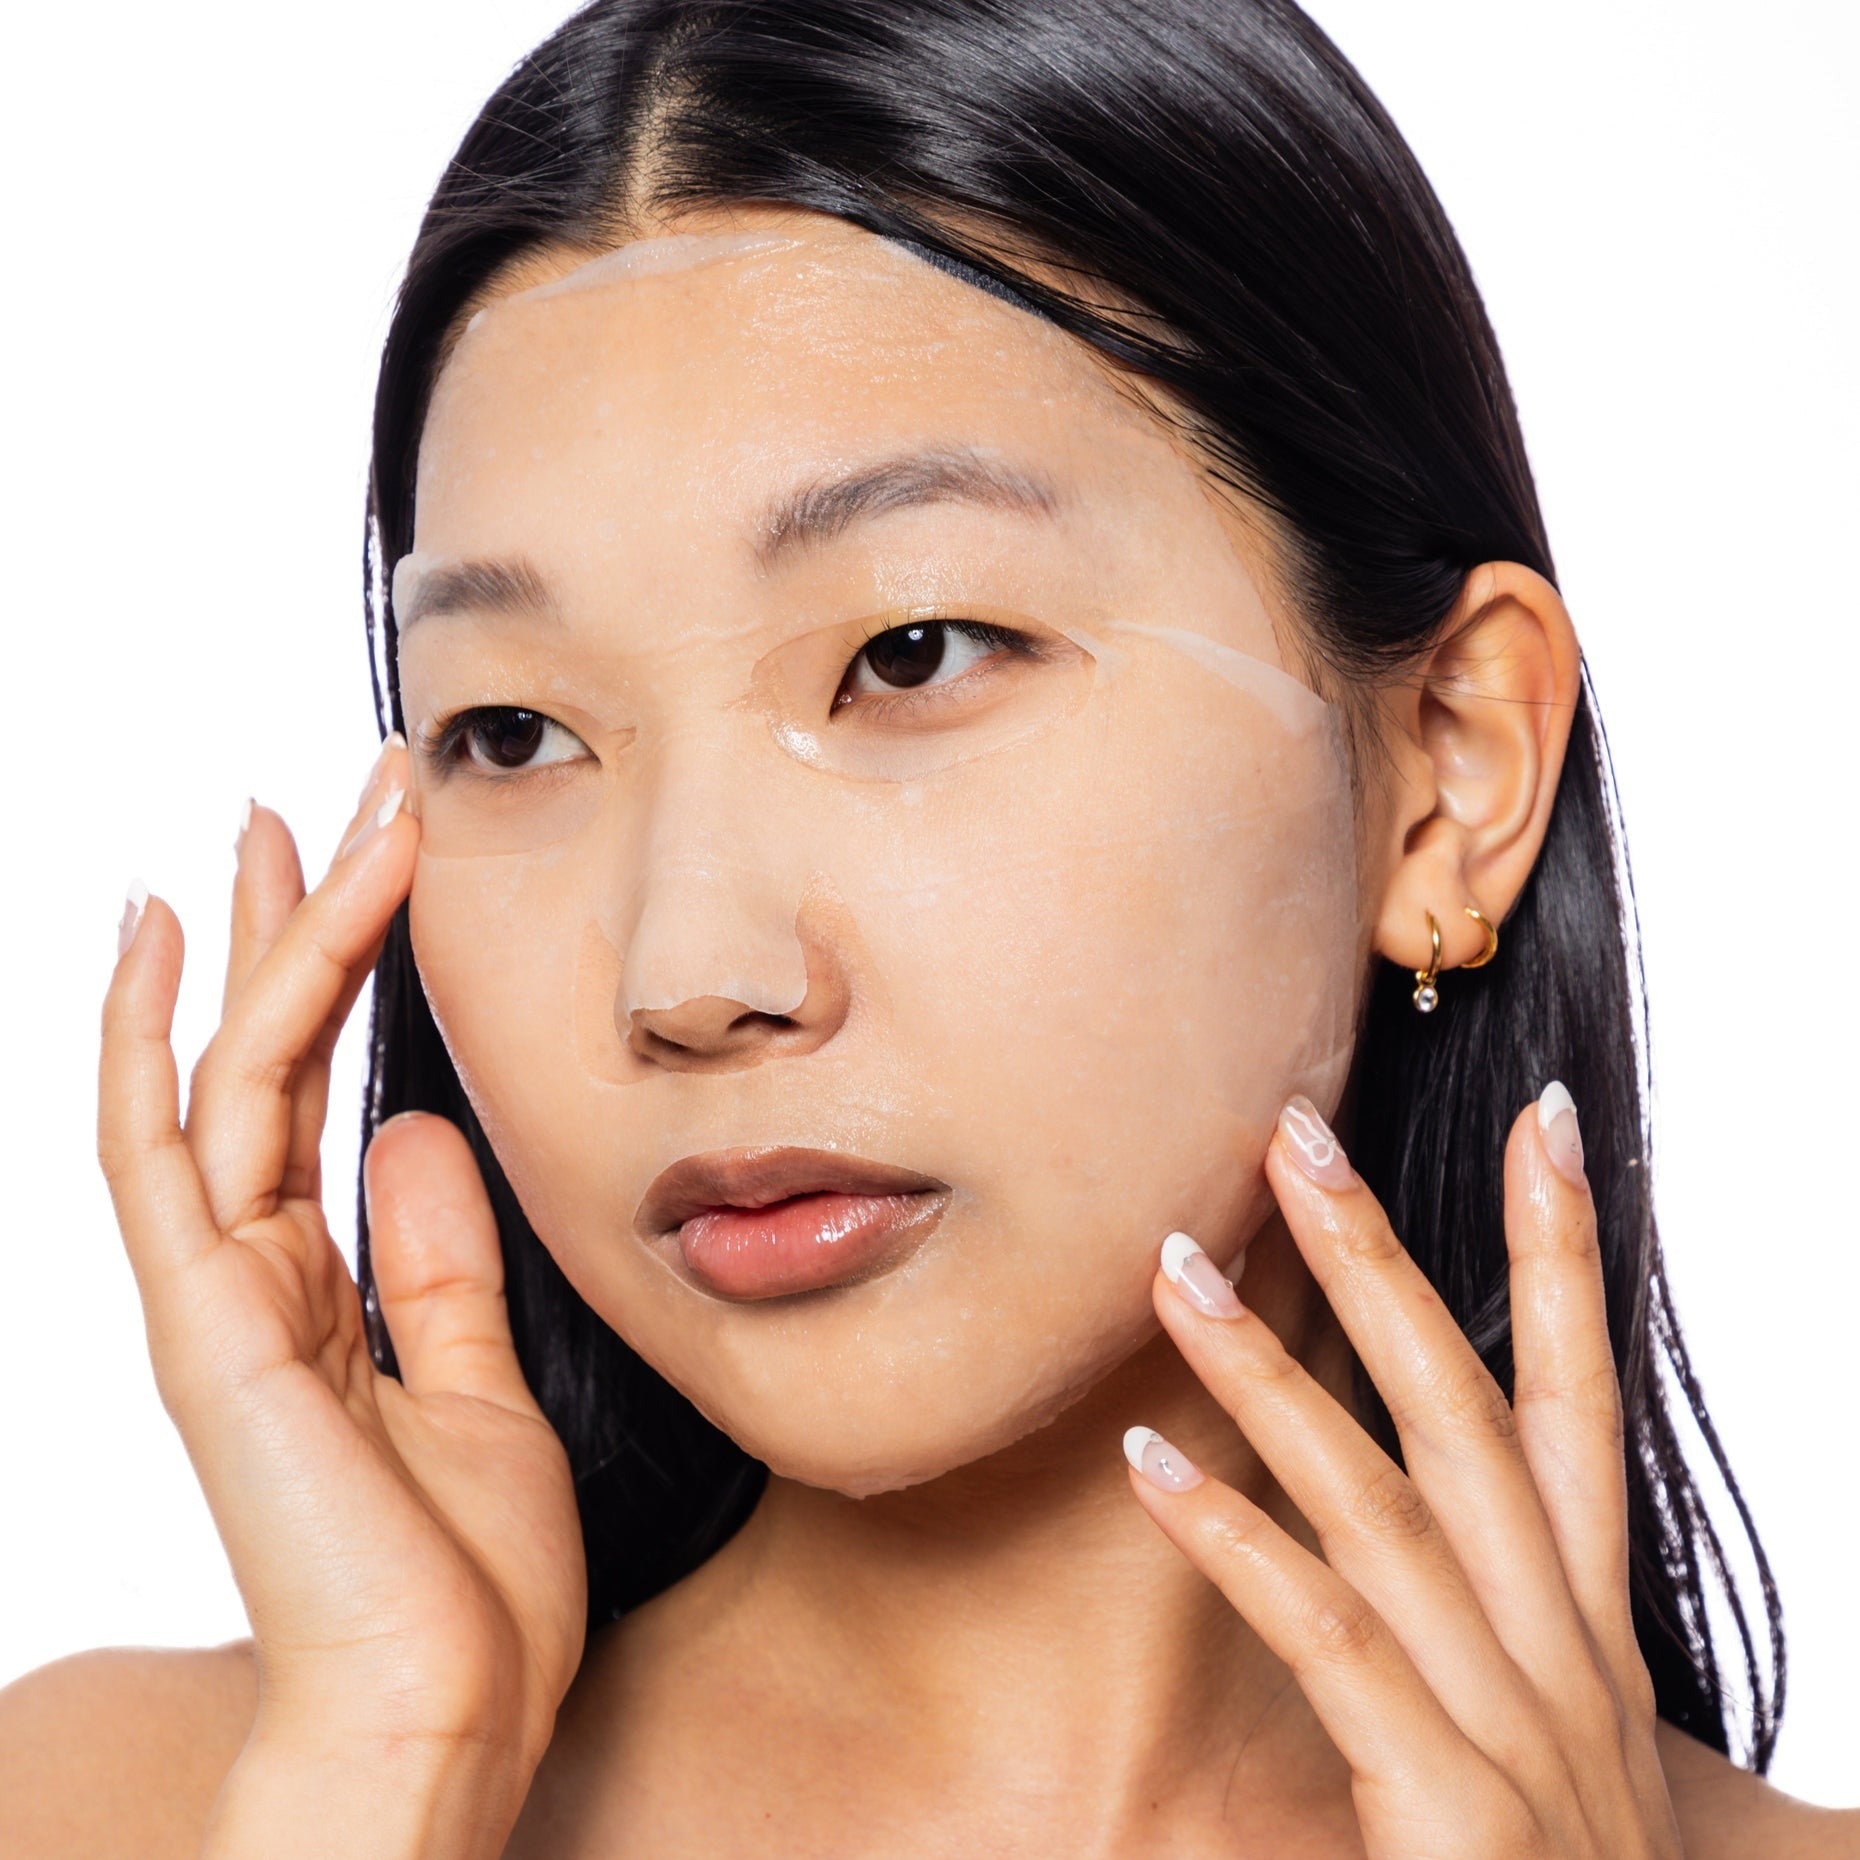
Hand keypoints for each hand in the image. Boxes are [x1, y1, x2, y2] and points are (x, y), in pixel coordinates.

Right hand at [96, 741, 584, 1846]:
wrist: (448, 1715)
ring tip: (283, 814)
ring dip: (260, 938)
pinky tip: (161, 932)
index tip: (372, 869)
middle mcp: (253, 1276)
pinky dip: (152, 1035)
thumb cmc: (465, 1582)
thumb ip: (438, 1262)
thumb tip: (424, 1137)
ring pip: (225, 1070)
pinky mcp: (207, 1323)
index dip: (338, 976)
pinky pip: (163, 1150)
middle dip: (290, 924)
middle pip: (258, 1059)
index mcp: (319, 1290)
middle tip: (321, 799)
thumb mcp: (477, 1381)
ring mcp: (218, 1296)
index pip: (314, 1095)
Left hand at [1123, 1089, 1684, 1857]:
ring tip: (1169, 1271)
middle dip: (1383, 1261)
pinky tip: (1148, 1467)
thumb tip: (1422, 1553)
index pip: (1581, 1402)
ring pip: (1382, 1500)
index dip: (1566, 1256)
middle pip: (1470, 1410)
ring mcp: (1513, 1724)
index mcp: (1586, 1624)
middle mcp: (1561, 1650)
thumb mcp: (1549, 1752)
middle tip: (1292, 1135)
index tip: (1545, 1121)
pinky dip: (1239, 1544)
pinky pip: (1332, 1639)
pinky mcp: (1452, 1806)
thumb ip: (1496, 1643)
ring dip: (1268, 1376)